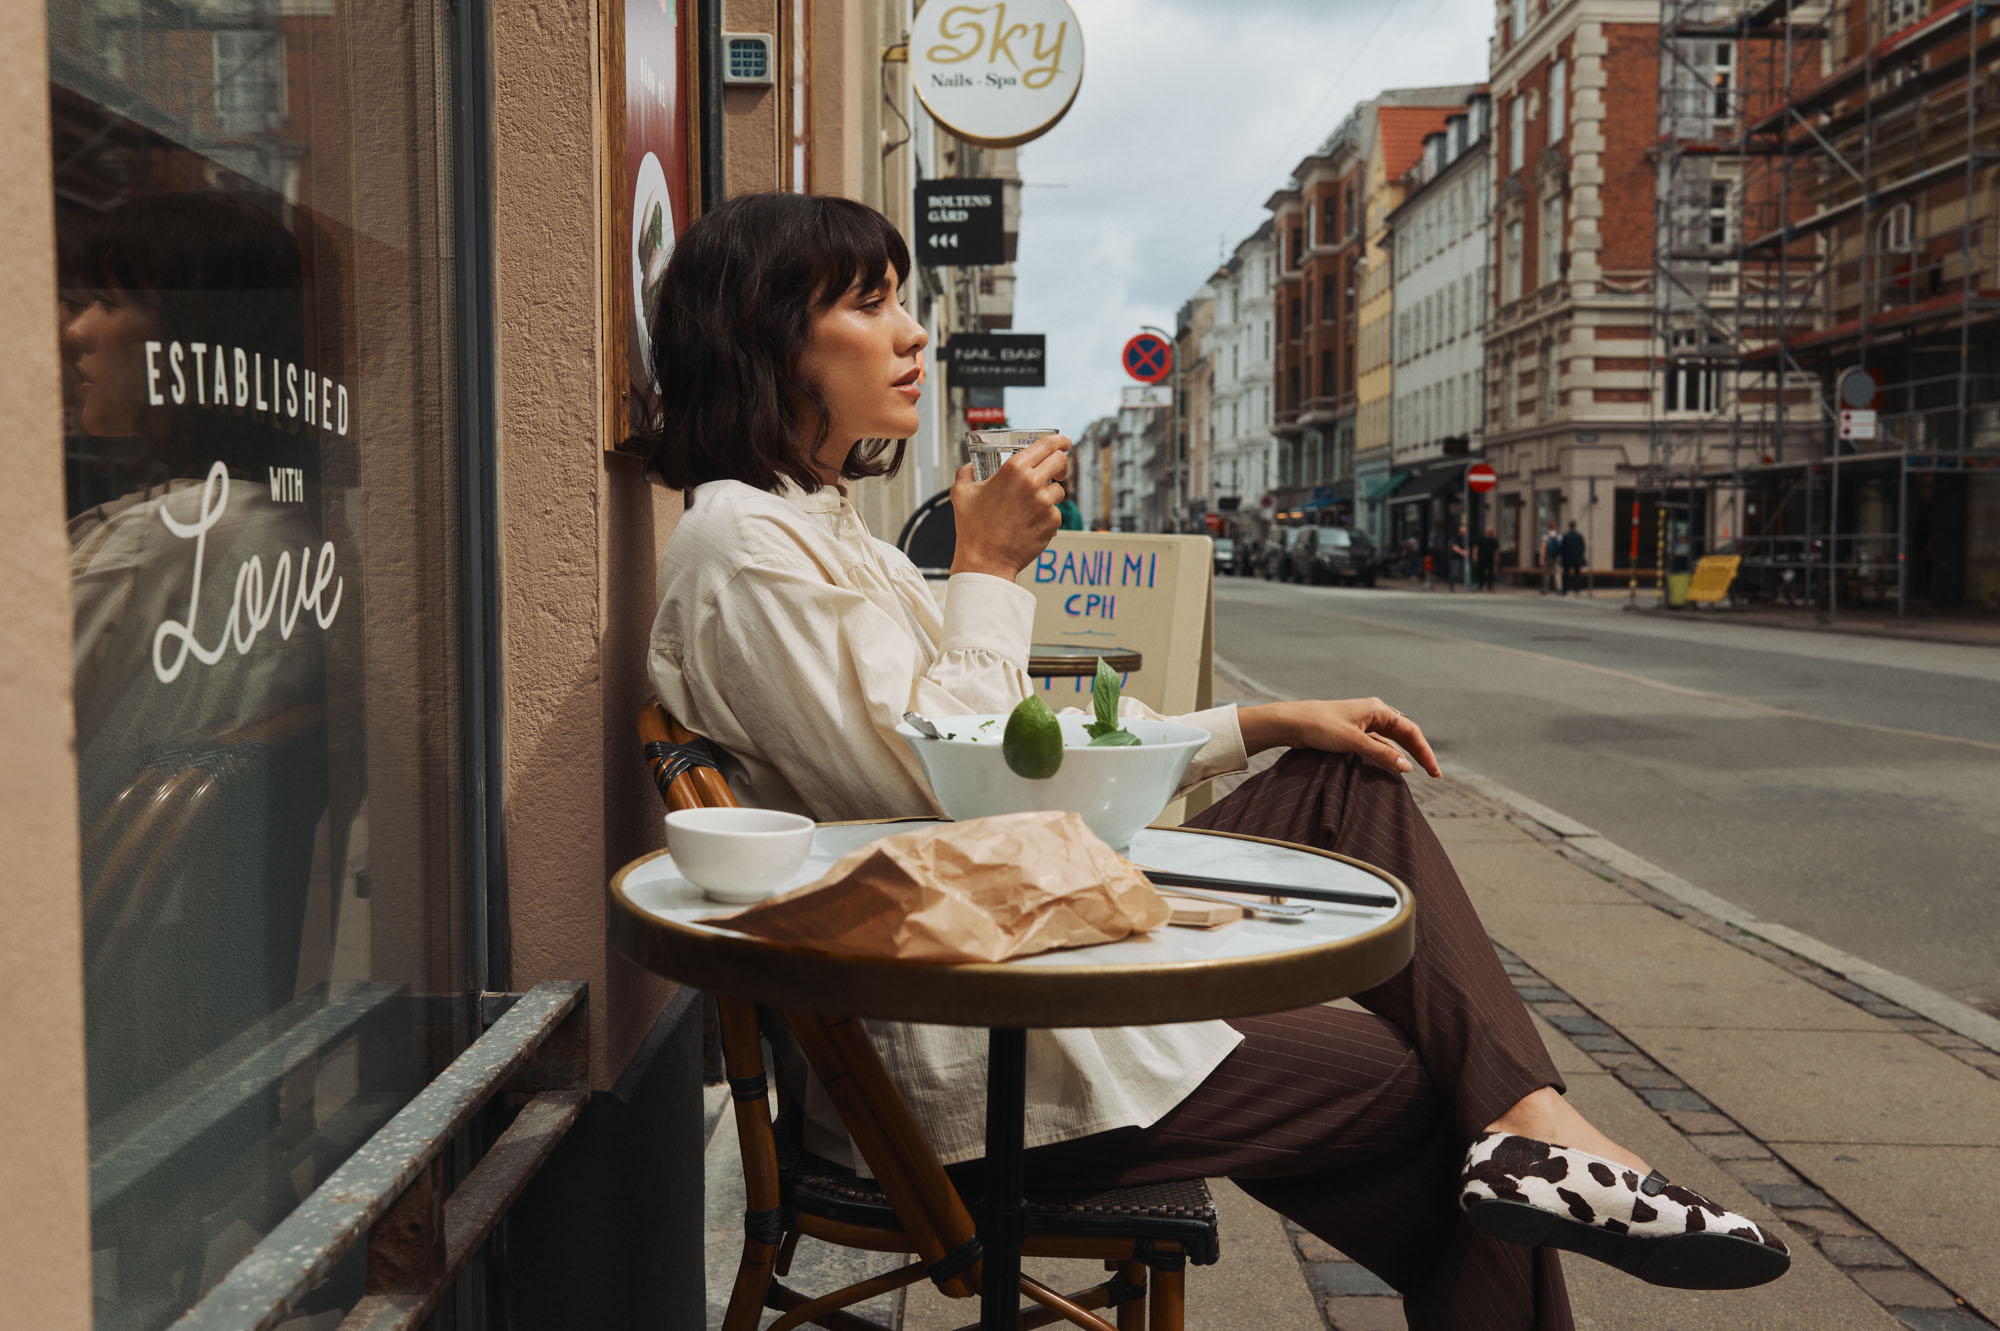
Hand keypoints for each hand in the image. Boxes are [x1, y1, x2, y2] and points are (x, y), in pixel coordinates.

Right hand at [949, 434, 1070, 578]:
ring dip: (1049, 494)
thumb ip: (966, 473)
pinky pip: (1055, 512)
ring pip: (1059, 490)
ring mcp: (1045, 503)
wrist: (985, 561)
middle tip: (1054, 470)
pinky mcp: (1052, 522)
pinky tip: (1028, 524)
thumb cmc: (973, 529)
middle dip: (1060, 464)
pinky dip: (1045, 516)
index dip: (1059, 440)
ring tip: (1029, 507)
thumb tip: (970, 467)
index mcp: (1013, 469)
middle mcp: (1032, 483)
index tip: (1063, 442)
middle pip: (1060, 461)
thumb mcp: (961, 493)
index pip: (1047, 444)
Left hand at [1238, 697, 1441, 777]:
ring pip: (1390, 741)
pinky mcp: (1352, 733)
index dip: (1425, 752)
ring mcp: (1363, 723)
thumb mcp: (1354, 742)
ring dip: (1401, 756)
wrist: (1292, 723)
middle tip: (1433, 775)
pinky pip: (1376, 745)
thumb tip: (1407, 767)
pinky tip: (1390, 768)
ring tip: (1414, 774)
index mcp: (1377, 709)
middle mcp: (1373, 714)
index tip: (1434, 772)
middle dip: (1418, 754)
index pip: (1411, 731)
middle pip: (1404, 735)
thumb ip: (1381, 754)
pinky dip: (1385, 756)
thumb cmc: (1321, 727)